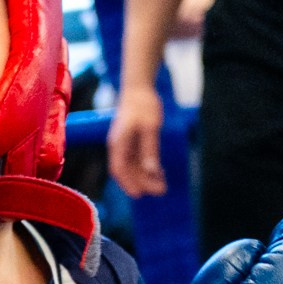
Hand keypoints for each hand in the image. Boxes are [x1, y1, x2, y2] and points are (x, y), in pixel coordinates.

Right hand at [105, 82, 167, 196]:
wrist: (138, 88)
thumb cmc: (143, 104)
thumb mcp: (150, 127)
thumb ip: (149, 149)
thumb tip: (151, 171)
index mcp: (119, 143)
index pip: (119, 169)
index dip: (128, 183)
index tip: (140, 194)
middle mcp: (119, 147)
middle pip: (128, 171)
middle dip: (142, 183)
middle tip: (161, 191)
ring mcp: (125, 145)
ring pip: (134, 167)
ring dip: (146, 178)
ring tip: (163, 186)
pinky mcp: (132, 142)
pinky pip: (138, 160)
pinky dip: (148, 168)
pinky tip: (160, 173)